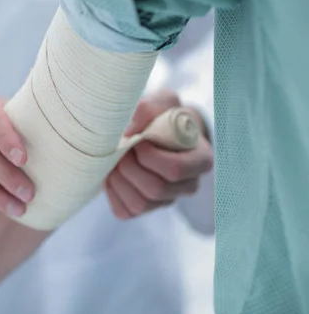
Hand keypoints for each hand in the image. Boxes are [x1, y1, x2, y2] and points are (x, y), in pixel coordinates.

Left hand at [104, 90, 212, 218]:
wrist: (154, 130)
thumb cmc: (163, 115)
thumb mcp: (162, 102)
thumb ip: (149, 108)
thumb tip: (128, 130)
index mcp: (200, 160)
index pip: (176, 170)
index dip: (150, 157)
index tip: (139, 140)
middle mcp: (187, 185)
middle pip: (155, 189)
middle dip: (130, 168)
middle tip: (121, 149)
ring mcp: (167, 200)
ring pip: (140, 204)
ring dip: (119, 180)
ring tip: (115, 159)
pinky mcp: (146, 208)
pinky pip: (125, 211)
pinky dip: (112, 192)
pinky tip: (113, 173)